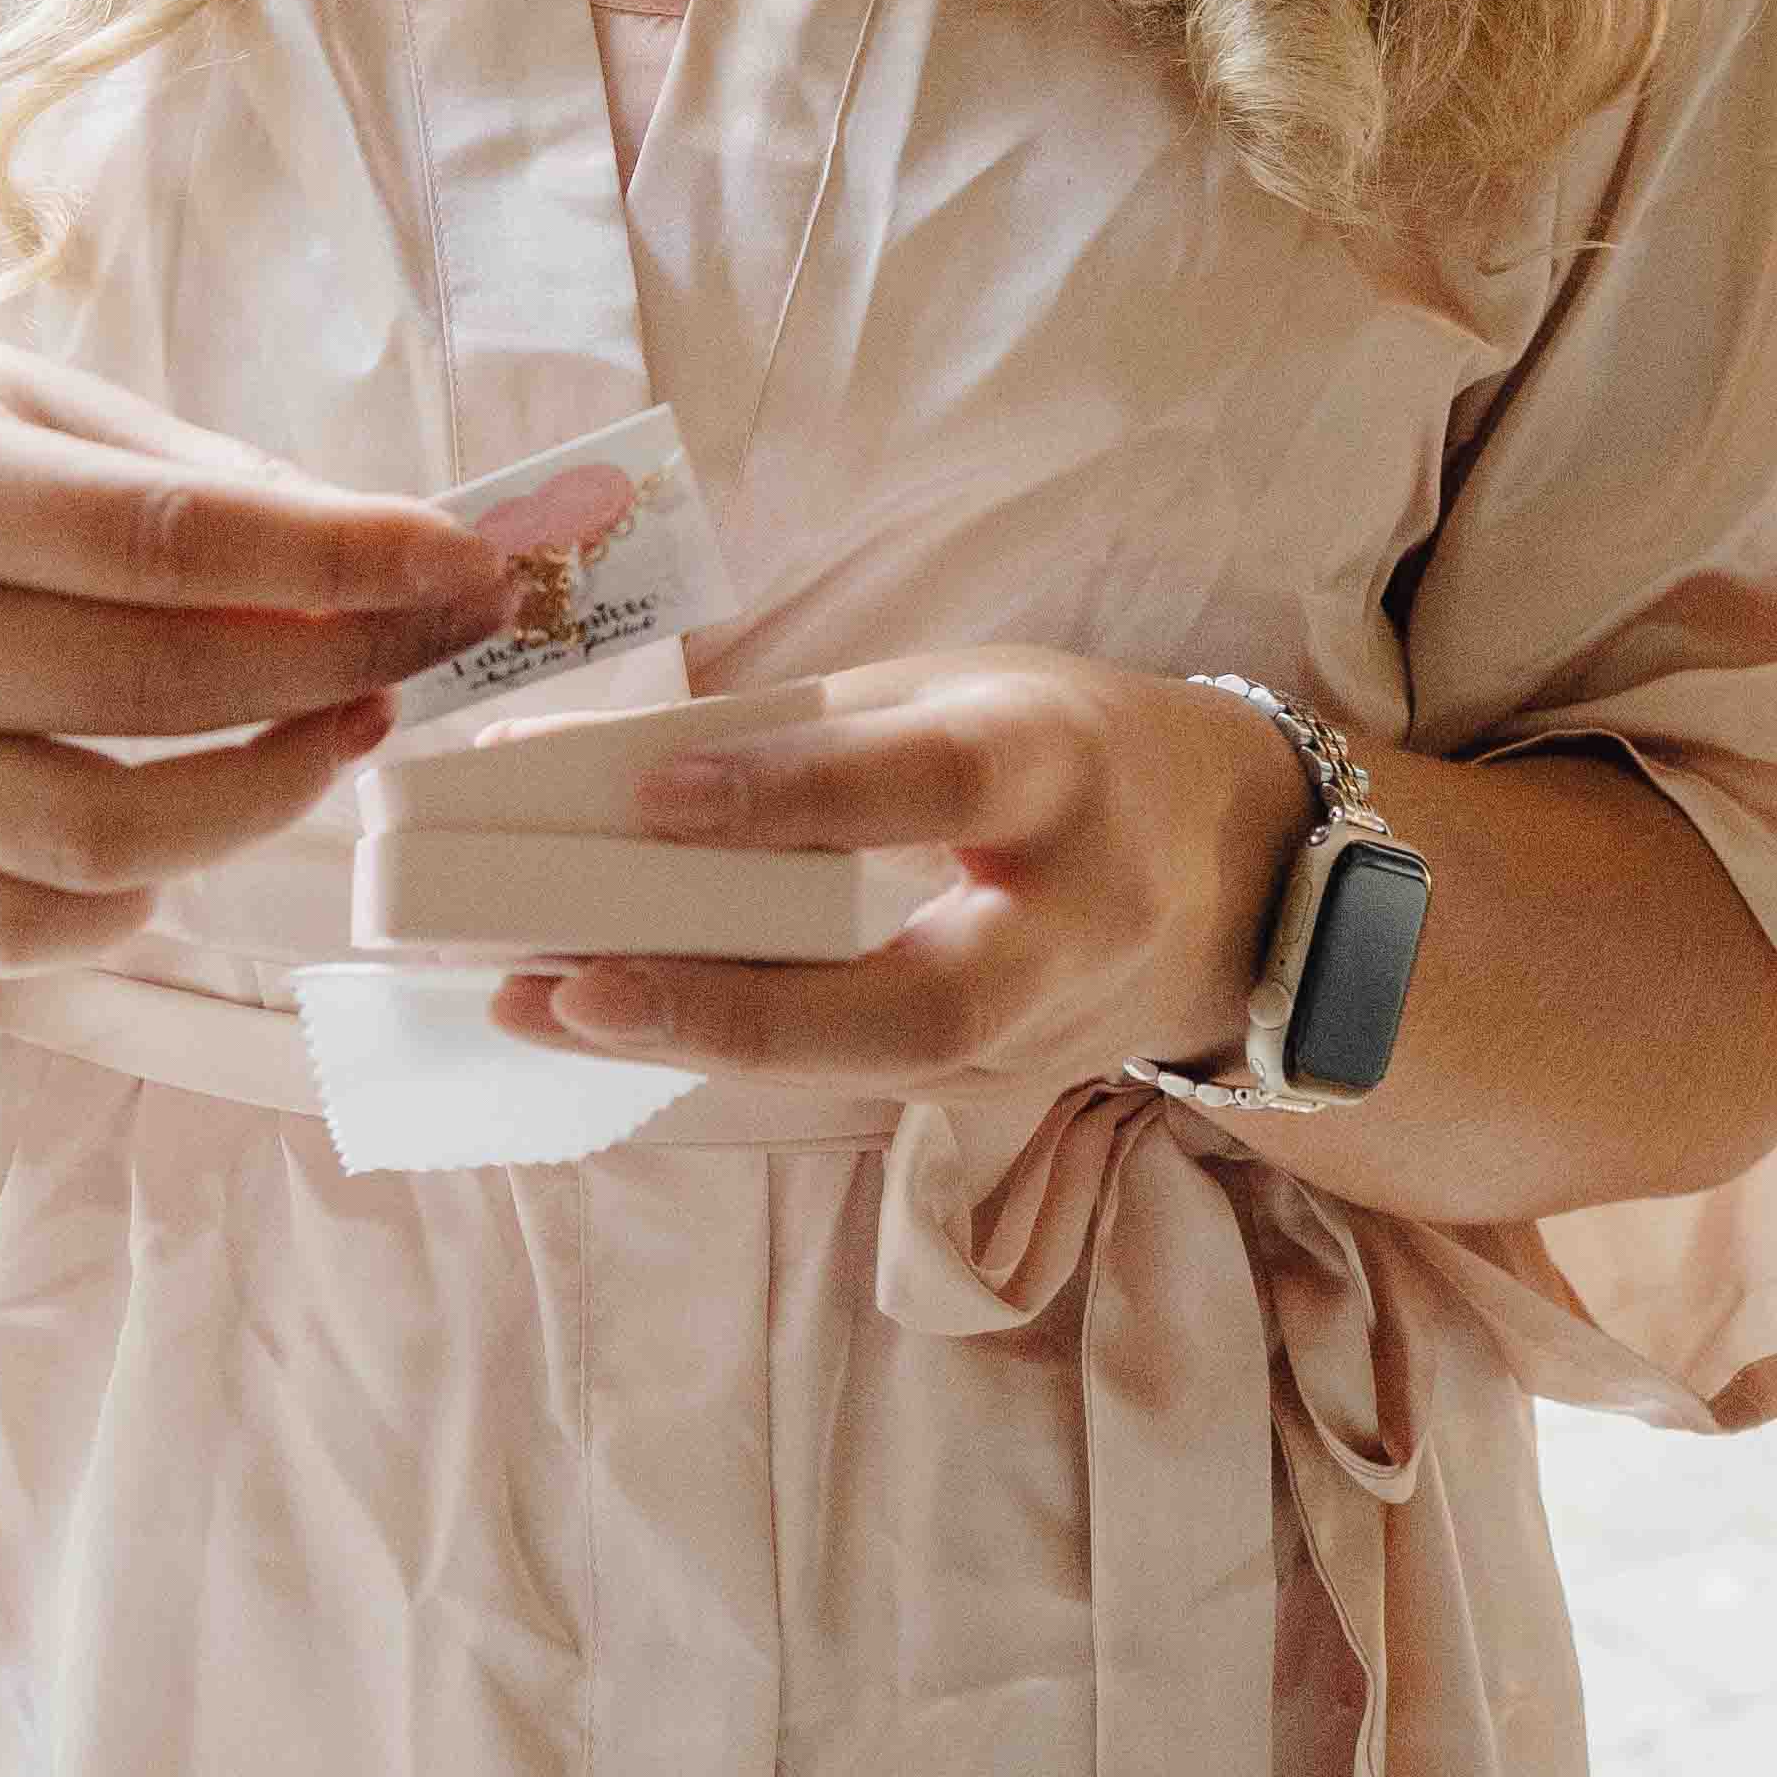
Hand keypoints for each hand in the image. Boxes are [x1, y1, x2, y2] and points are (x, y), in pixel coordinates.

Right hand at [0, 330, 516, 976]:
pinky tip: (206, 832)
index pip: (163, 541)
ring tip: (351, 728)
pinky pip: (30, 927)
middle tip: (437, 639)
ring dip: (265, 796)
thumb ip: (201, 483)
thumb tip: (385, 555)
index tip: (459, 559)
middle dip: (331, 667)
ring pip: (101, 839)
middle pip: (148, 690)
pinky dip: (140, 903)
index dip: (332, 560)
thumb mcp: (49, 405)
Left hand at [486, 651, 1315, 1093]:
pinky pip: (855, 1078)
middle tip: (570, 984)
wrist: (1239, 870)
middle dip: (733, 1003)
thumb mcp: (961, 690)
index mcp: (1061, 771)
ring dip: (698, 1041)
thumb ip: (805, 727)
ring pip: (866, 1063)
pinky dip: (732, 1051)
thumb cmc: (1065, 746)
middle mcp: (1065, 921)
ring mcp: (1041, 1032)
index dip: (799, 793)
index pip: (932, 784)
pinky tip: (610, 1024)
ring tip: (538, 1007)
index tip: (654, 795)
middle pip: (911, 997)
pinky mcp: (999, 1087)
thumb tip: (593, 760)